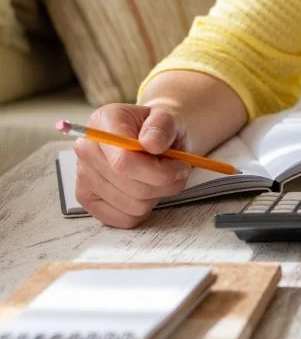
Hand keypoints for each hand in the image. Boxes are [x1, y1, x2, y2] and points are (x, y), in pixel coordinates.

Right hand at [73, 104, 190, 228]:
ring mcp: (83, 176)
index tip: (180, 165)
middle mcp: (86, 149)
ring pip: (133, 206)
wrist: (153, 139)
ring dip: (157, 196)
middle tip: (177, 172)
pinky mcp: (88, 199)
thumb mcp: (168, 119)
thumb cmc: (159, 131)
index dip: (160, 171)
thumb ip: (162, 126)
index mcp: (103, 123)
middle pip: (132, 187)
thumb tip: (151, 143)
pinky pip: (125, 219)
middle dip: (165, 184)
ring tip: (159, 179)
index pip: (124, 162)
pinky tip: (146, 191)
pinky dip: (145, 210)